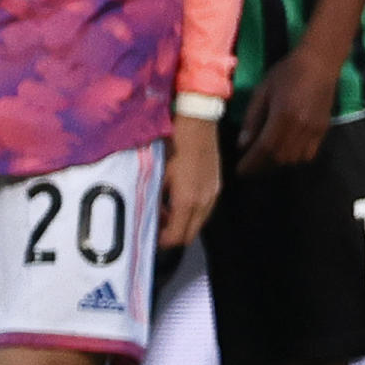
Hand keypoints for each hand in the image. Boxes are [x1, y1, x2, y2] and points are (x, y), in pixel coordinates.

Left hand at [161, 114, 221, 247]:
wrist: (197, 122)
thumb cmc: (172, 144)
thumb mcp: (156, 173)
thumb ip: (154, 199)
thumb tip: (148, 215)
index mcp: (187, 201)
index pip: (177, 237)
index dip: (161, 242)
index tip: (149, 236)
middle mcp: (204, 201)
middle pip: (189, 235)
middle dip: (172, 235)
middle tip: (156, 225)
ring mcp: (213, 194)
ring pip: (198, 223)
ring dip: (182, 223)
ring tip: (165, 209)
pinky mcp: (217, 185)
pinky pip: (204, 209)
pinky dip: (191, 211)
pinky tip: (179, 197)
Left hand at [234, 49, 337, 172]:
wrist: (320, 63)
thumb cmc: (287, 73)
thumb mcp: (262, 91)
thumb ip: (252, 118)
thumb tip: (243, 144)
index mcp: (283, 115)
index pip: (265, 148)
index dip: (251, 163)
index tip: (240, 170)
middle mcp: (301, 127)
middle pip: (280, 157)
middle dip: (262, 166)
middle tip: (250, 166)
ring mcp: (314, 130)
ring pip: (294, 159)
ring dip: (278, 163)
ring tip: (265, 160)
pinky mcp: (323, 130)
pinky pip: (309, 154)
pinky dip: (295, 158)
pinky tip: (285, 152)